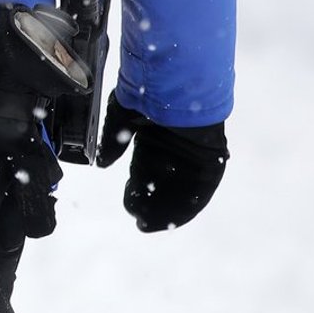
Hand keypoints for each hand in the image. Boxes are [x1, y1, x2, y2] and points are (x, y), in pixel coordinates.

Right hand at [97, 95, 227, 231]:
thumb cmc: (148, 94)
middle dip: (151, 204)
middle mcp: (173, 151)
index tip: (130, 204)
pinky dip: (189, 205)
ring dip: (168, 209)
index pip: (144, 172)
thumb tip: (102, 163)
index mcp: (153, 141)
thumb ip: (112, 141)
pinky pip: (201, 190)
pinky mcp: (211, 161)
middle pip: (162, 185)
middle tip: (140, 221)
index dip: (137, 190)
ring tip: (153, 224)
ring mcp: (192, 157)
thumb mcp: (121, 117)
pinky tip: (176, 218)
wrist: (179, 87)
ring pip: (180, 190)